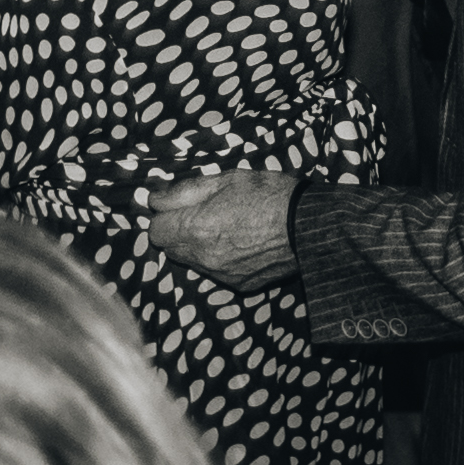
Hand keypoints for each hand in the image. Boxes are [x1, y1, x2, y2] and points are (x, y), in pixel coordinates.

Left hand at [147, 168, 297, 291]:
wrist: (309, 227)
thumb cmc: (269, 195)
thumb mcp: (226, 179)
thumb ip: (185, 191)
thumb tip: (154, 200)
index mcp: (196, 228)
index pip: (156, 231)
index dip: (165, 216)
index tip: (180, 207)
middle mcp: (204, 257)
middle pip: (172, 249)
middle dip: (179, 233)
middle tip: (204, 214)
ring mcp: (222, 275)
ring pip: (193, 262)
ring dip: (198, 247)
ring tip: (227, 227)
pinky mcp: (240, 285)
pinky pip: (217, 273)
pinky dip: (221, 260)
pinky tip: (243, 244)